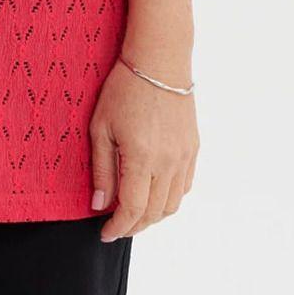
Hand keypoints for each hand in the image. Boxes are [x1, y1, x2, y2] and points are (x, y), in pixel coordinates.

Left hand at [89, 57, 198, 241]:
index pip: (133, 209)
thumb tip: (100, 205)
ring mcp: (184, 156)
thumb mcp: (101, 127)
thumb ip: (102, 169)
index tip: (105, 233)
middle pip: (154, 213)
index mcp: (142, 157)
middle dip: (133, 226)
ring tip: (133, 213)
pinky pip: (184, 186)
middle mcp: (168, 162)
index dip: (118, 228)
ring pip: (172, 204)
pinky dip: (168, 198)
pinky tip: (153, 193)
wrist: (159, 61)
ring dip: (152, 216)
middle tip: (116, 226)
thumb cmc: (124, 89)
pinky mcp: (193, 148)